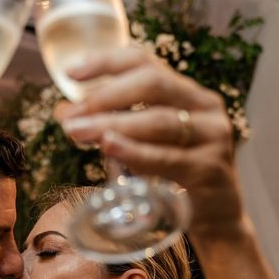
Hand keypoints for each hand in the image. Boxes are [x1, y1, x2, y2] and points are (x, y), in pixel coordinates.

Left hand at [56, 46, 241, 238]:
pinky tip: (110, 147)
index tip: (70, 72)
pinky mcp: (211, 169)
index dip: (106, 61)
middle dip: (106, 96)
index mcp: (184, 91)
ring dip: (112, 124)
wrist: (215, 216)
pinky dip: (135, 151)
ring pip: (159, 121)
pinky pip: (169, 157)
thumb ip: (107, 123)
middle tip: (72, 115)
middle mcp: (203, 105)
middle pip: (153, 83)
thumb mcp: (139, 141)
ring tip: (78, 132)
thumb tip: (63, 111)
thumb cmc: (171, 172)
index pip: (144, 61)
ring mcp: (211, 136)